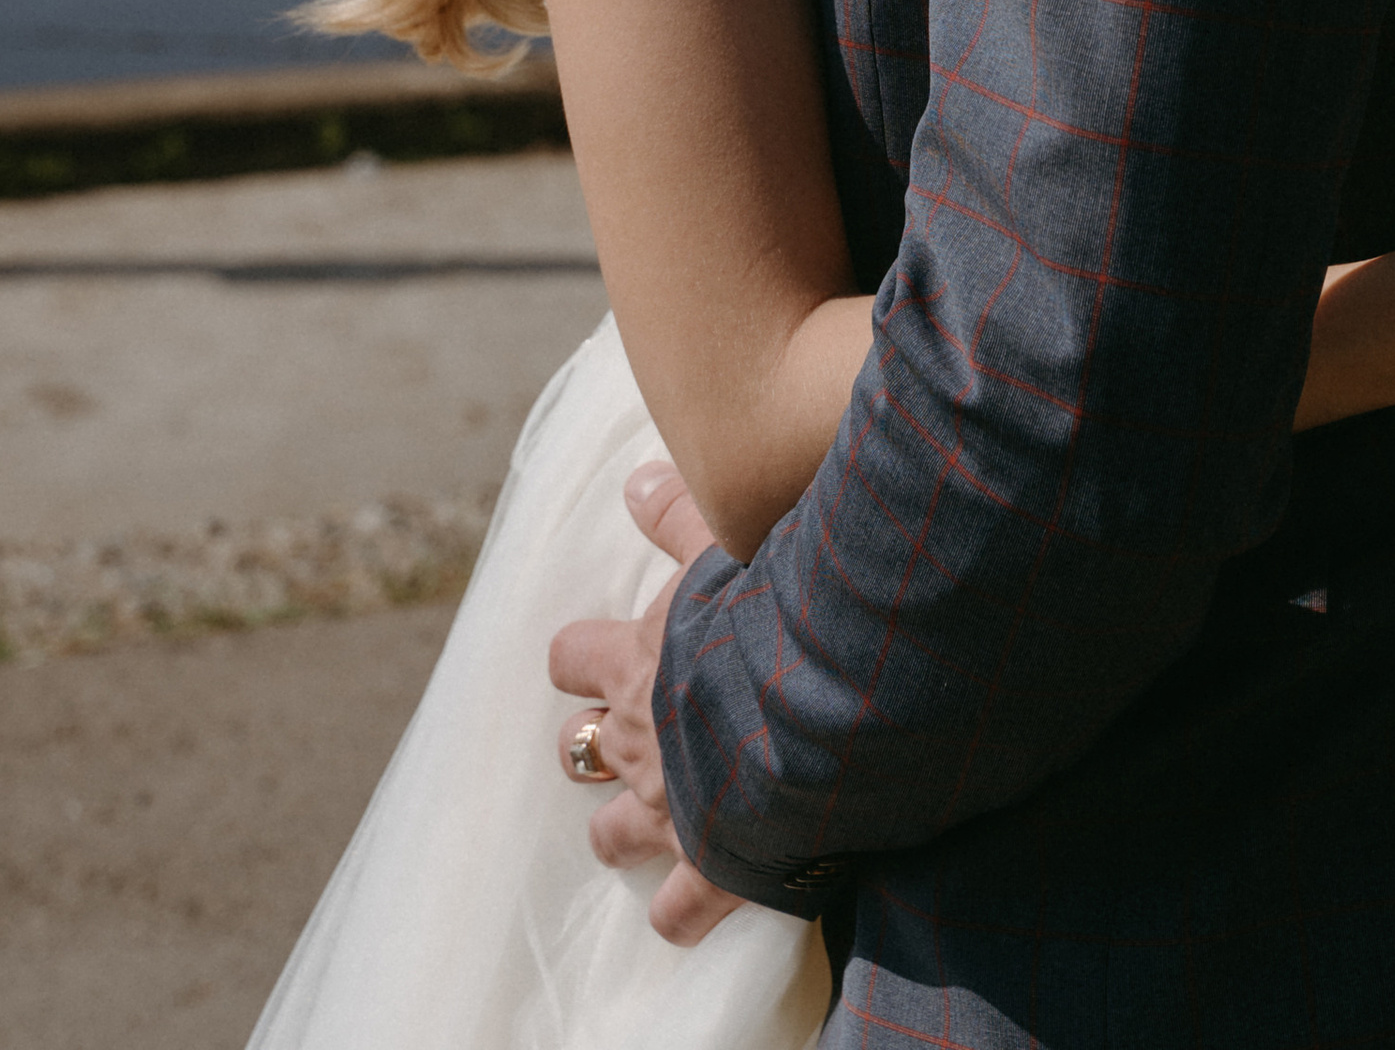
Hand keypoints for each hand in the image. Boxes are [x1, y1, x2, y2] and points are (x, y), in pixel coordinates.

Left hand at [547, 461, 742, 944]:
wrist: (821, 706)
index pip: (573, 655)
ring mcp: (669, 811)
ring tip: (635, 826)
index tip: (595, 654)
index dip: (581, 656)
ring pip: (610, 834)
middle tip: (620, 737)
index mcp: (638, 663)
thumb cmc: (772, 616)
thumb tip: (633, 482)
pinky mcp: (710, 870)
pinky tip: (683, 910)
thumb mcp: (728, 541)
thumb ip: (682, 510)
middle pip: (578, 749)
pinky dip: (678, 912)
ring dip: (618, 829)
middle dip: (590, 745)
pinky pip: (676, 912)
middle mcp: (640, 739)